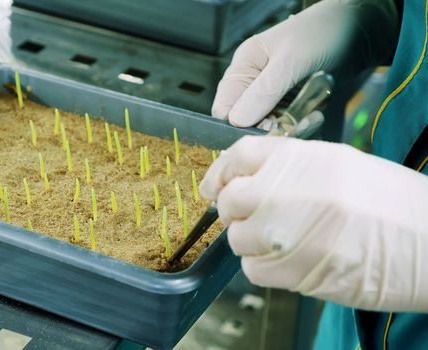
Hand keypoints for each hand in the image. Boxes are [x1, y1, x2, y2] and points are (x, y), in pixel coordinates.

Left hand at [200, 136, 427, 311]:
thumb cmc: (395, 205)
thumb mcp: (343, 166)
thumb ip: (293, 168)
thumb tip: (251, 178)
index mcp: (305, 158)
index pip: (240, 155)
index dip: (221, 171)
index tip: (214, 185)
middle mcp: (290, 191)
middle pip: (231, 199)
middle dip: (232, 210)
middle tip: (246, 217)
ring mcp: (289, 232)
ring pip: (238, 238)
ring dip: (251, 242)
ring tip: (281, 241)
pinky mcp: (295, 271)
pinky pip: (253, 269)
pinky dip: (263, 267)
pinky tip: (289, 261)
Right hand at [211, 0, 398, 126]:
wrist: (361, 28)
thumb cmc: (324, 34)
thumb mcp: (292, 61)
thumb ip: (263, 92)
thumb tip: (236, 121)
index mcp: (244, 65)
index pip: (224, 109)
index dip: (241, 124)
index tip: (268, 127)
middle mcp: (253, 81)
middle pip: (246, 122)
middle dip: (270, 128)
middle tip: (296, 124)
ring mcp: (272, 93)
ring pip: (268, 126)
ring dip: (290, 128)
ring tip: (313, 117)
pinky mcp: (290, 102)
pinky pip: (287, 124)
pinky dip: (302, 124)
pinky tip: (317, 114)